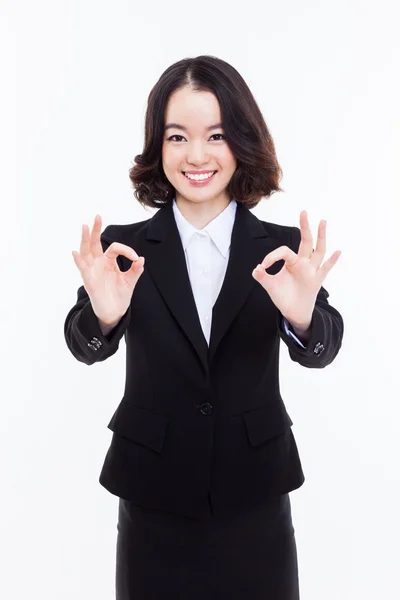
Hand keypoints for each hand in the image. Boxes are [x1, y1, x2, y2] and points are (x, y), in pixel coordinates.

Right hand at [72, 214, 144, 325]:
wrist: (114, 312)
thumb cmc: (120, 296)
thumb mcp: (130, 281)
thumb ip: (136, 270)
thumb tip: (141, 259)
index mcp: (108, 261)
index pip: (114, 248)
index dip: (126, 250)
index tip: (136, 258)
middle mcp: (98, 263)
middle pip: (94, 243)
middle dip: (95, 230)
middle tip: (97, 216)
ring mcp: (92, 271)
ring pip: (86, 252)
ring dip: (85, 240)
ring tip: (85, 227)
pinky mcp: (89, 281)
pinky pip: (83, 270)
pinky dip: (78, 261)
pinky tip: (75, 252)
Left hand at [252, 211, 340, 329]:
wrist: (293, 312)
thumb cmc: (283, 296)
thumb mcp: (270, 286)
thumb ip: (262, 276)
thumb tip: (256, 268)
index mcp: (292, 261)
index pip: (284, 251)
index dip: (272, 257)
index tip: (262, 267)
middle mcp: (304, 263)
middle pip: (306, 241)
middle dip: (304, 227)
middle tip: (303, 211)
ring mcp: (312, 270)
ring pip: (318, 250)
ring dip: (321, 236)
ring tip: (323, 221)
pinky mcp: (317, 281)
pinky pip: (325, 269)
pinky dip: (332, 261)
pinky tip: (337, 252)